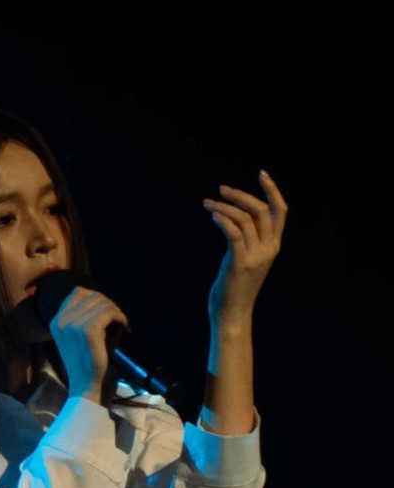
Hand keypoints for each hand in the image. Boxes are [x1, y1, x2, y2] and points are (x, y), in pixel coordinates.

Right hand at [49, 285, 128, 403]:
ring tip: (119, 326)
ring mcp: (73, 325)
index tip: (107, 312)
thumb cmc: (86, 366)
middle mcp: (62, 321)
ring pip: (103, 303)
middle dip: (108, 305)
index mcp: (56, 321)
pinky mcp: (88, 331)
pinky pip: (109, 312)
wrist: (87, 388)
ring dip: (116, 312)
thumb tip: (103, 301)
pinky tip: (123, 327)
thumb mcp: (77, 339)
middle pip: (92, 296)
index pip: (78, 292)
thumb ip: (82, 319)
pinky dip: (120, 317)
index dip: (96, 297)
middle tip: (116, 321)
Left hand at [204, 170, 286, 328]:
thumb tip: (235, 218)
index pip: (280, 212)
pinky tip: (212, 215)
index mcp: (273, 246)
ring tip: (207, 204)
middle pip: (262, 210)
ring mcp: (256, 257)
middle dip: (241, 195)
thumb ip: (247, 240)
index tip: (262, 173)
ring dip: (224, 207)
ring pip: (244, 219)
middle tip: (221, 189)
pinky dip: (223, 220)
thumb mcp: (245, 259)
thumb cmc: (235, 287)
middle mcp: (268, 249)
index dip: (272, 190)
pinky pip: (234, 233)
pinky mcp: (240, 263)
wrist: (232, 314)